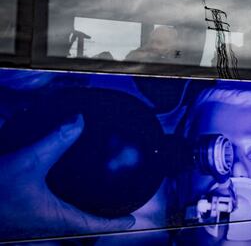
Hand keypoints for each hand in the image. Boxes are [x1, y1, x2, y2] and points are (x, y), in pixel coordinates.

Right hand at [0, 115, 134, 240]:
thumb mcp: (26, 161)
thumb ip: (55, 140)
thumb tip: (79, 122)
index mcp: (54, 220)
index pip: (94, 226)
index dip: (115, 224)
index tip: (132, 221)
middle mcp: (44, 226)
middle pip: (80, 227)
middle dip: (98, 221)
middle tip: (115, 210)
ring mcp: (30, 225)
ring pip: (62, 223)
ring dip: (78, 214)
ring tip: (91, 200)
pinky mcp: (19, 218)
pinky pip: (46, 215)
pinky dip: (59, 206)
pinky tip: (55, 189)